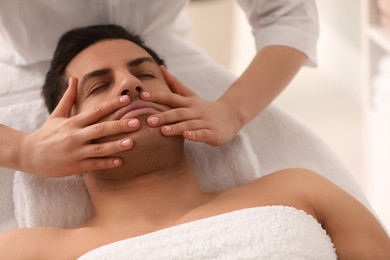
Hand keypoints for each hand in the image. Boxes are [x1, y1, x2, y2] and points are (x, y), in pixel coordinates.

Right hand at [19, 77, 139, 176]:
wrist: (28, 155)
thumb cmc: (46, 133)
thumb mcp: (57, 114)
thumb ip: (69, 97)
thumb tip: (74, 77)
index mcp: (73, 122)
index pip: (96, 111)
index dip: (112, 105)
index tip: (127, 99)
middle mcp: (75, 135)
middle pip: (100, 129)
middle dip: (119, 125)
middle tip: (136, 122)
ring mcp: (75, 152)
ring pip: (99, 148)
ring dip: (116, 145)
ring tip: (132, 142)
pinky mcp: (74, 166)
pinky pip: (94, 164)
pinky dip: (107, 163)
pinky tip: (120, 161)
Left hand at [141, 67, 240, 145]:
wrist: (230, 117)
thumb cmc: (204, 108)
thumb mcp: (190, 95)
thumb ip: (174, 84)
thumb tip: (160, 66)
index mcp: (188, 102)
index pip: (171, 97)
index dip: (157, 96)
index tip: (142, 95)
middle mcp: (196, 110)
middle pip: (179, 112)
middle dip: (164, 116)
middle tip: (149, 121)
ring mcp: (205, 122)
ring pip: (189, 124)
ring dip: (176, 127)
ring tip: (163, 131)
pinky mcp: (212, 133)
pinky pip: (203, 134)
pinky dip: (195, 135)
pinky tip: (186, 136)